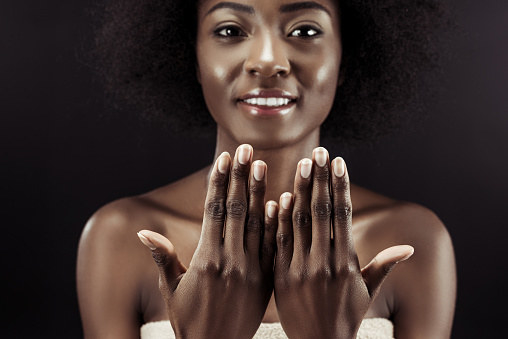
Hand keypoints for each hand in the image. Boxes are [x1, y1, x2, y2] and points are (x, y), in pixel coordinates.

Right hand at [137, 144, 277, 338]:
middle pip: (237, 210)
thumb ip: (163, 258)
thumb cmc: (191, 323)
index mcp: (206, 260)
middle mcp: (231, 261)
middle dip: (239, 177)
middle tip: (244, 148)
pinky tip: (283, 199)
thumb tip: (144, 232)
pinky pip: (274, 245)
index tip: (223, 158)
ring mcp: (252, 270)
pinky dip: (278, 222)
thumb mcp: (173, 291)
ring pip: (258, 223)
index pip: (214, 211)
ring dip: (260, 192)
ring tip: (261, 165)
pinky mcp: (268, 279)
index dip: (219, 182)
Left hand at [274, 147, 413, 338]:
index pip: (342, 215)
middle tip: (317, 152)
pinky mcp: (280, 276)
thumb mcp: (367, 293)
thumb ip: (383, 267)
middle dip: (318, 179)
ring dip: (298, 191)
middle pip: (319, 212)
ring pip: (297, 222)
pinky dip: (277, 219)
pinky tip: (277, 198)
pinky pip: (277, 242)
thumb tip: (409, 248)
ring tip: (300, 165)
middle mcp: (323, 262)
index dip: (340, 186)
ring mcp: (299, 268)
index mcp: (346, 263)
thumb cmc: (346, 317)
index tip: (338, 162)